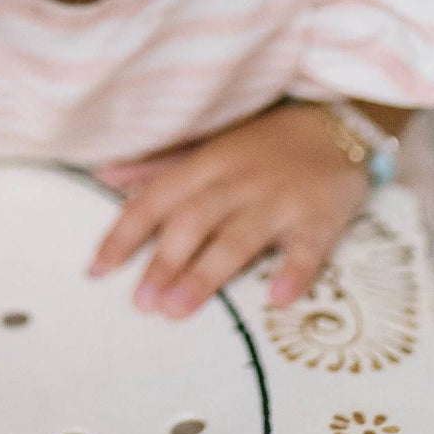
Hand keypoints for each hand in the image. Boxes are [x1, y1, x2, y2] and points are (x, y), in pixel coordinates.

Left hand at [89, 103, 370, 316]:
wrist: (336, 124)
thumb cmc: (263, 142)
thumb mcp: (208, 144)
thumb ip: (158, 164)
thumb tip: (104, 175)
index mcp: (207, 163)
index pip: (156, 199)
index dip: (124, 234)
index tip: (97, 270)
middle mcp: (239, 181)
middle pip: (194, 220)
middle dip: (164, 261)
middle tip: (141, 303)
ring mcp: (280, 201)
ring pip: (239, 238)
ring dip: (207, 274)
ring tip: (177, 309)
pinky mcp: (321, 219)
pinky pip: (308, 249)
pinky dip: (294, 273)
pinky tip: (277, 299)